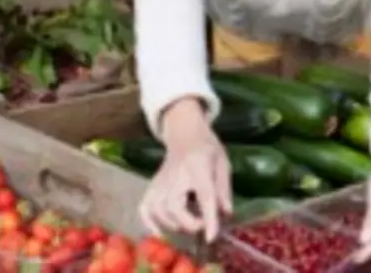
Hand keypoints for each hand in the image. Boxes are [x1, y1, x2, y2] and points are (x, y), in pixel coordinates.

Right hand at [138, 98, 232, 240]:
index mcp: (199, 166)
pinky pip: (144, 207)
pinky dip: (149, 223)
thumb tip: (226, 213)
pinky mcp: (151, 185)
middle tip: (202, 224)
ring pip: (158, 209)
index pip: (204, 194)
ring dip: (173, 224)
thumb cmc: (207, 149)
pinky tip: (159, 232)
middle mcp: (175, 174)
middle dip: (188, 223)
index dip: (209, 217)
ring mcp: (160, 180)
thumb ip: (224, 189)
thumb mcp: (223, 163)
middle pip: (174, 205)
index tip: (211, 237)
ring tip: (188, 222)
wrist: (185, 133)